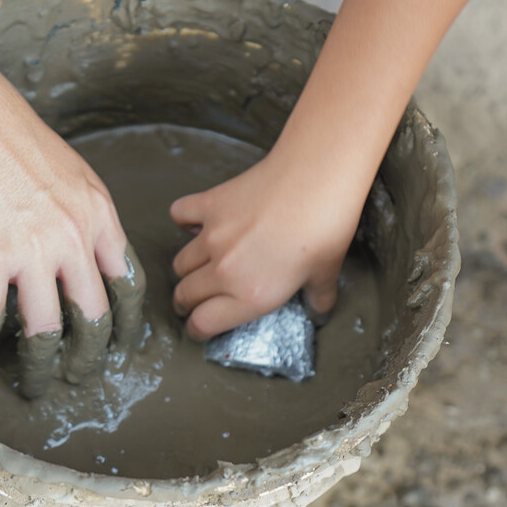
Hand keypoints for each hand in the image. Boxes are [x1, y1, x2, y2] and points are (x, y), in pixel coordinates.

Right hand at [0, 84, 141, 394]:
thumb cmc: (4, 131)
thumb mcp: (66, 169)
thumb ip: (81, 212)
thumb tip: (82, 247)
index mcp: (97, 214)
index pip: (127, 283)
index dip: (127, 323)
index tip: (120, 345)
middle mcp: (72, 238)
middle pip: (93, 319)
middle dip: (89, 359)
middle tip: (80, 378)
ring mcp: (31, 251)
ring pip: (45, 332)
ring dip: (39, 366)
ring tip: (33, 383)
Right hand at [170, 152, 361, 339]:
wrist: (316, 176)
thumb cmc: (326, 225)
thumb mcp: (327, 272)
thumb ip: (319, 297)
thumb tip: (320, 308)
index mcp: (250, 296)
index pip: (202, 323)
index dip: (198, 330)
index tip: (199, 327)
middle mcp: (224, 270)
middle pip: (184, 295)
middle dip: (187, 303)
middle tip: (195, 301)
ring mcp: (212, 237)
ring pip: (180, 263)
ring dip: (187, 269)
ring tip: (198, 267)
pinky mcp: (209, 205)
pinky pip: (180, 216)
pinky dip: (184, 221)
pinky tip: (198, 223)